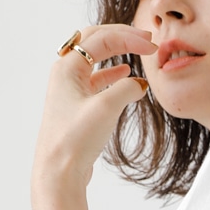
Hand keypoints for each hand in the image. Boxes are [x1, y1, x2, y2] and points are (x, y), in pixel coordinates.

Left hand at [32, 24, 157, 188]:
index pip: (102, 39)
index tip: (151, 46)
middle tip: (145, 39)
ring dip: (117, 52)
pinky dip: (113, 74)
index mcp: (67, 68)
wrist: (59, 171)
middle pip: (95, 42)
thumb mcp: (106, 108)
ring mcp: (71, 90)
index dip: (129, 38)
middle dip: (121, 37)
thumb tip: (139, 84)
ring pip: (96, 60)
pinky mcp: (78, 107)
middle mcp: (66, 74)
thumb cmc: (75, 140)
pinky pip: (97, 80)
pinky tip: (126, 75)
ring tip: (138, 51)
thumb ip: (126, 88)